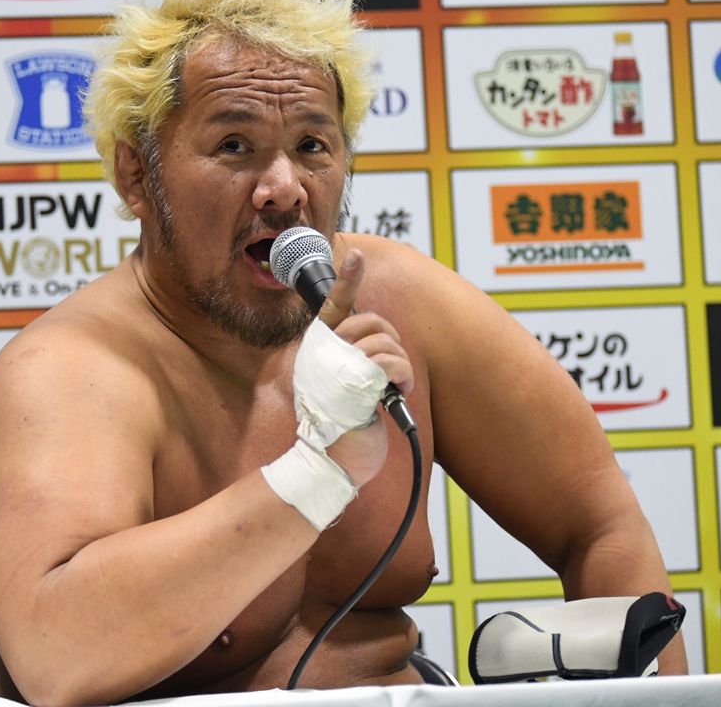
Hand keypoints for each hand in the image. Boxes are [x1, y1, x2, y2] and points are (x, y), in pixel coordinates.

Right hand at [315, 249, 413, 485]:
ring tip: (394, 388)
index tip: (357, 256)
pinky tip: (397, 393)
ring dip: (399, 366)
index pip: (331, 306)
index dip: (346, 280)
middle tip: (392, 370)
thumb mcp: (342, 388)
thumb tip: (380, 344)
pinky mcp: (352, 385)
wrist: (327, 464)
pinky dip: (403, 377)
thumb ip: (353, 362)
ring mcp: (335, 368)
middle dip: (391, 342)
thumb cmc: (338, 429)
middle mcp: (322, 354)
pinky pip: (390, 363)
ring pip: (383, 342)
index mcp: (318, 350)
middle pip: (369, 321)